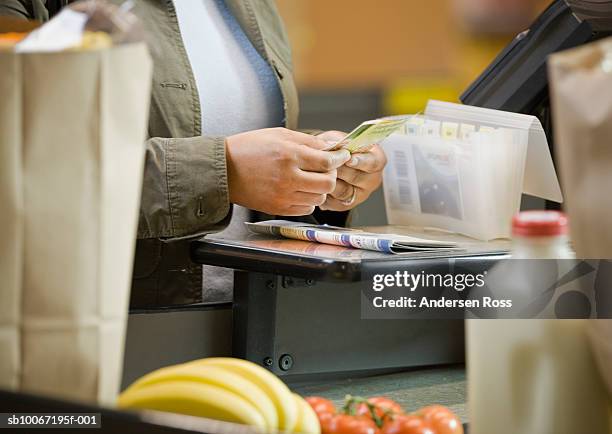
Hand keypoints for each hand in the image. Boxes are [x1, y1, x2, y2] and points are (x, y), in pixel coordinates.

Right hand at [226, 128, 350, 215]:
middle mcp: (288, 177)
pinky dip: (308, 200)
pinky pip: (306, 209)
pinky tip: (300, 190)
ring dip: (320, 189)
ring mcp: (283, 195)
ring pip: (319, 198)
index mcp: (289, 155)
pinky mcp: (278, 208)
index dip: (339, 159)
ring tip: (310, 180)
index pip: (327, 161)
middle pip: (327, 183)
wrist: (224, 169)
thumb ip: (307, 141)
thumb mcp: (279, 135)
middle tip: (326, 169)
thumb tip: (330, 148)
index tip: (341, 156)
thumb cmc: (249, 148)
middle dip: (331, 175)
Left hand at [317, 130, 386, 210]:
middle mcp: (372, 179)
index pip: (373, 162)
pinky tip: (316, 186)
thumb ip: (336, 142)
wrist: (326, 161)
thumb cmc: (336, 148)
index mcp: (376, 159)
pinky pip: (334, 202)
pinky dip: (324, 194)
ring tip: (317, 173)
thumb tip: (332, 146)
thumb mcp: (337, 138)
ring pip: (343, 191)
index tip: (349, 159)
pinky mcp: (347, 204)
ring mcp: (361, 194)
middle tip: (325, 164)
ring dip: (328, 182)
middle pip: (356, 178)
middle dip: (339, 170)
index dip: (361, 161)